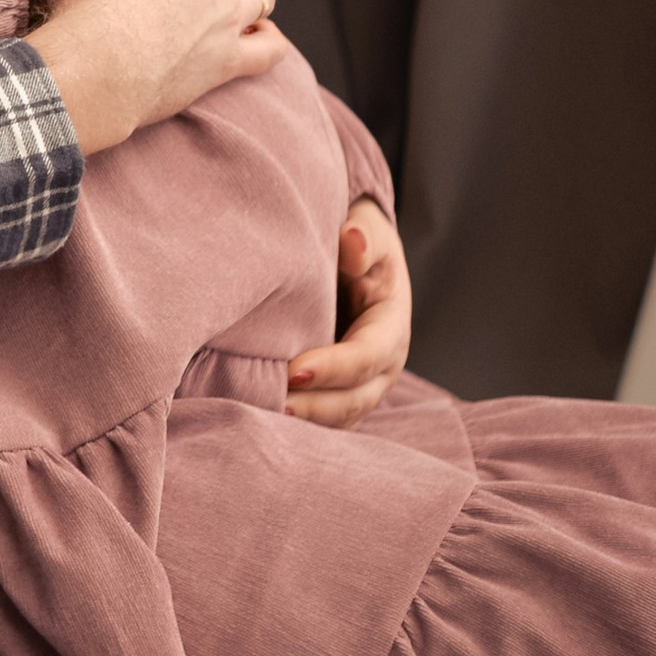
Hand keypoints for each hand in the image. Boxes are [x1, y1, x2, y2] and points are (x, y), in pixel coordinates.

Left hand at [286, 198, 412, 426]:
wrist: (355, 255)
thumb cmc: (357, 241)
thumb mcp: (366, 228)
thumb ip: (362, 237)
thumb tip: (352, 242)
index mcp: (392, 325)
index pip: (367, 356)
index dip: (334, 367)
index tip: (294, 370)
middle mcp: (382, 364)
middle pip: (355, 399)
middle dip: (317, 407)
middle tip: (273, 406)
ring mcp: (364, 384)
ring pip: (340, 417)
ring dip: (308, 423)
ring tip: (264, 420)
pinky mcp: (341, 392)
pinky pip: (326, 420)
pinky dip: (302, 427)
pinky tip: (265, 423)